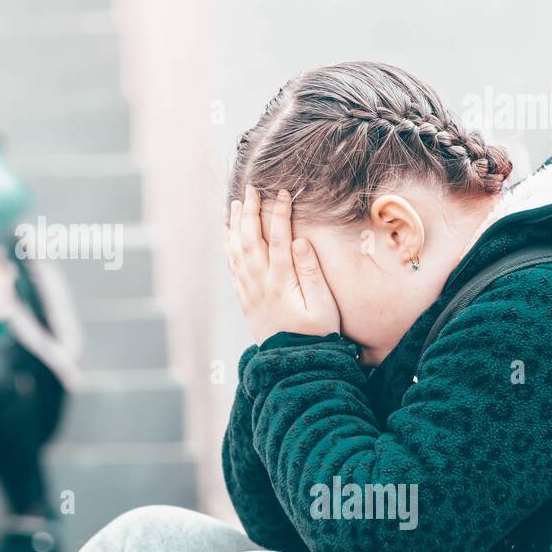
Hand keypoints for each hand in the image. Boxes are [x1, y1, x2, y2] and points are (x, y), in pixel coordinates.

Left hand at [226, 185, 340, 343]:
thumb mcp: (323, 304)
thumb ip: (311, 271)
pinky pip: (232, 265)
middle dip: (250, 211)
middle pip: (251, 239)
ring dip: (235, 225)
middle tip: (252, 189)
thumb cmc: (316, 334)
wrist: (293, 362)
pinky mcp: (245, 297)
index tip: (283, 192)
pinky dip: (228, 246)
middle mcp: (260, 282)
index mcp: (282, 281)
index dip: (279, 213)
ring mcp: (249, 290)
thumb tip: (299, 241)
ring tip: (235, 203)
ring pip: (237, 250)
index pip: (279, 238)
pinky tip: (228, 234)